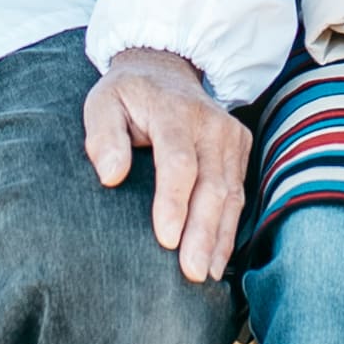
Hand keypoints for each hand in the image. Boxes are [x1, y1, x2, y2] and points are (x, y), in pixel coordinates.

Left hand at [82, 48, 249, 284]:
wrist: (165, 69)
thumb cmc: (127, 95)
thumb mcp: (103, 103)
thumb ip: (103, 137)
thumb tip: (111, 176)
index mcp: (174, 111)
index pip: (179, 161)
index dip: (174, 202)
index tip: (165, 239)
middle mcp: (210, 123)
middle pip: (211, 184)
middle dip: (202, 232)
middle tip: (192, 272)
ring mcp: (230, 136)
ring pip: (230, 193)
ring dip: (220, 237)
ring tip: (207, 274)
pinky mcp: (240, 148)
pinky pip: (238, 193)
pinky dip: (229, 228)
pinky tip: (218, 258)